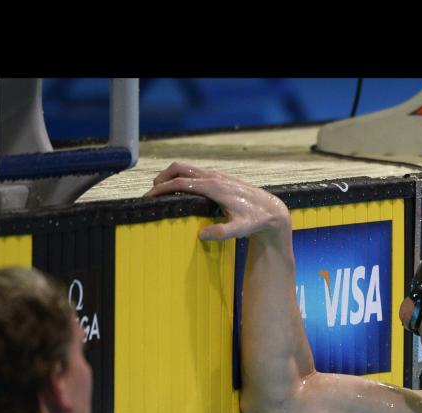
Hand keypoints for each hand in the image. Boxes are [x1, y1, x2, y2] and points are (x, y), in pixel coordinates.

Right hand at [145, 162, 291, 240]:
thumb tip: (201, 235)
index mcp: (215, 187)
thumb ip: (222, 233)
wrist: (271, 211)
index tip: (149, 197)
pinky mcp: (220, 179)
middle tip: (151, 192)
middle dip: (162, 177)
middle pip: (180, 168)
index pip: (181, 183)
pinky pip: (195, 174)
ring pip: (187, 169)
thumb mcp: (240, 230)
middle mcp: (214, 178)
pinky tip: (180, 191)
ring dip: (171, 176)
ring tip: (160, 190)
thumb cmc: (256, 220)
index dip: (162, 188)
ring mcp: (217, 177)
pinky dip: (182, 178)